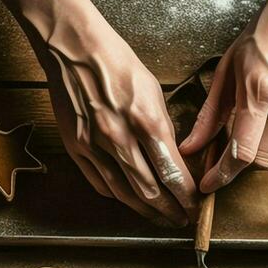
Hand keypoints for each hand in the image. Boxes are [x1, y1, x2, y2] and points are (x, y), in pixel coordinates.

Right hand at [32, 3, 195, 225]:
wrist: (73, 46)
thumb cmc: (115, 61)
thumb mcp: (152, 89)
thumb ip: (161, 126)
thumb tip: (169, 154)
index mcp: (146, 120)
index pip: (172, 172)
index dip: (185, 196)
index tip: (194, 206)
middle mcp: (120, 138)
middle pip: (150, 190)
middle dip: (169, 210)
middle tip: (181, 220)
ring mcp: (95, 146)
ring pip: (124, 193)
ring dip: (145, 211)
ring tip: (159, 218)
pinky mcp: (76, 148)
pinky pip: (100, 183)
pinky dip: (118, 197)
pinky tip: (129, 201)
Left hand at [180, 0, 267, 192]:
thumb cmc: (265, 33)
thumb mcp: (228, 69)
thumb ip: (209, 115)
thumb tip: (191, 148)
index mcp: (260, 89)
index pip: (241, 152)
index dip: (222, 175)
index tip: (209, 185)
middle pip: (259, 160)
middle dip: (239, 164)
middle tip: (226, 154)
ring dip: (259, 155)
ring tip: (251, 131)